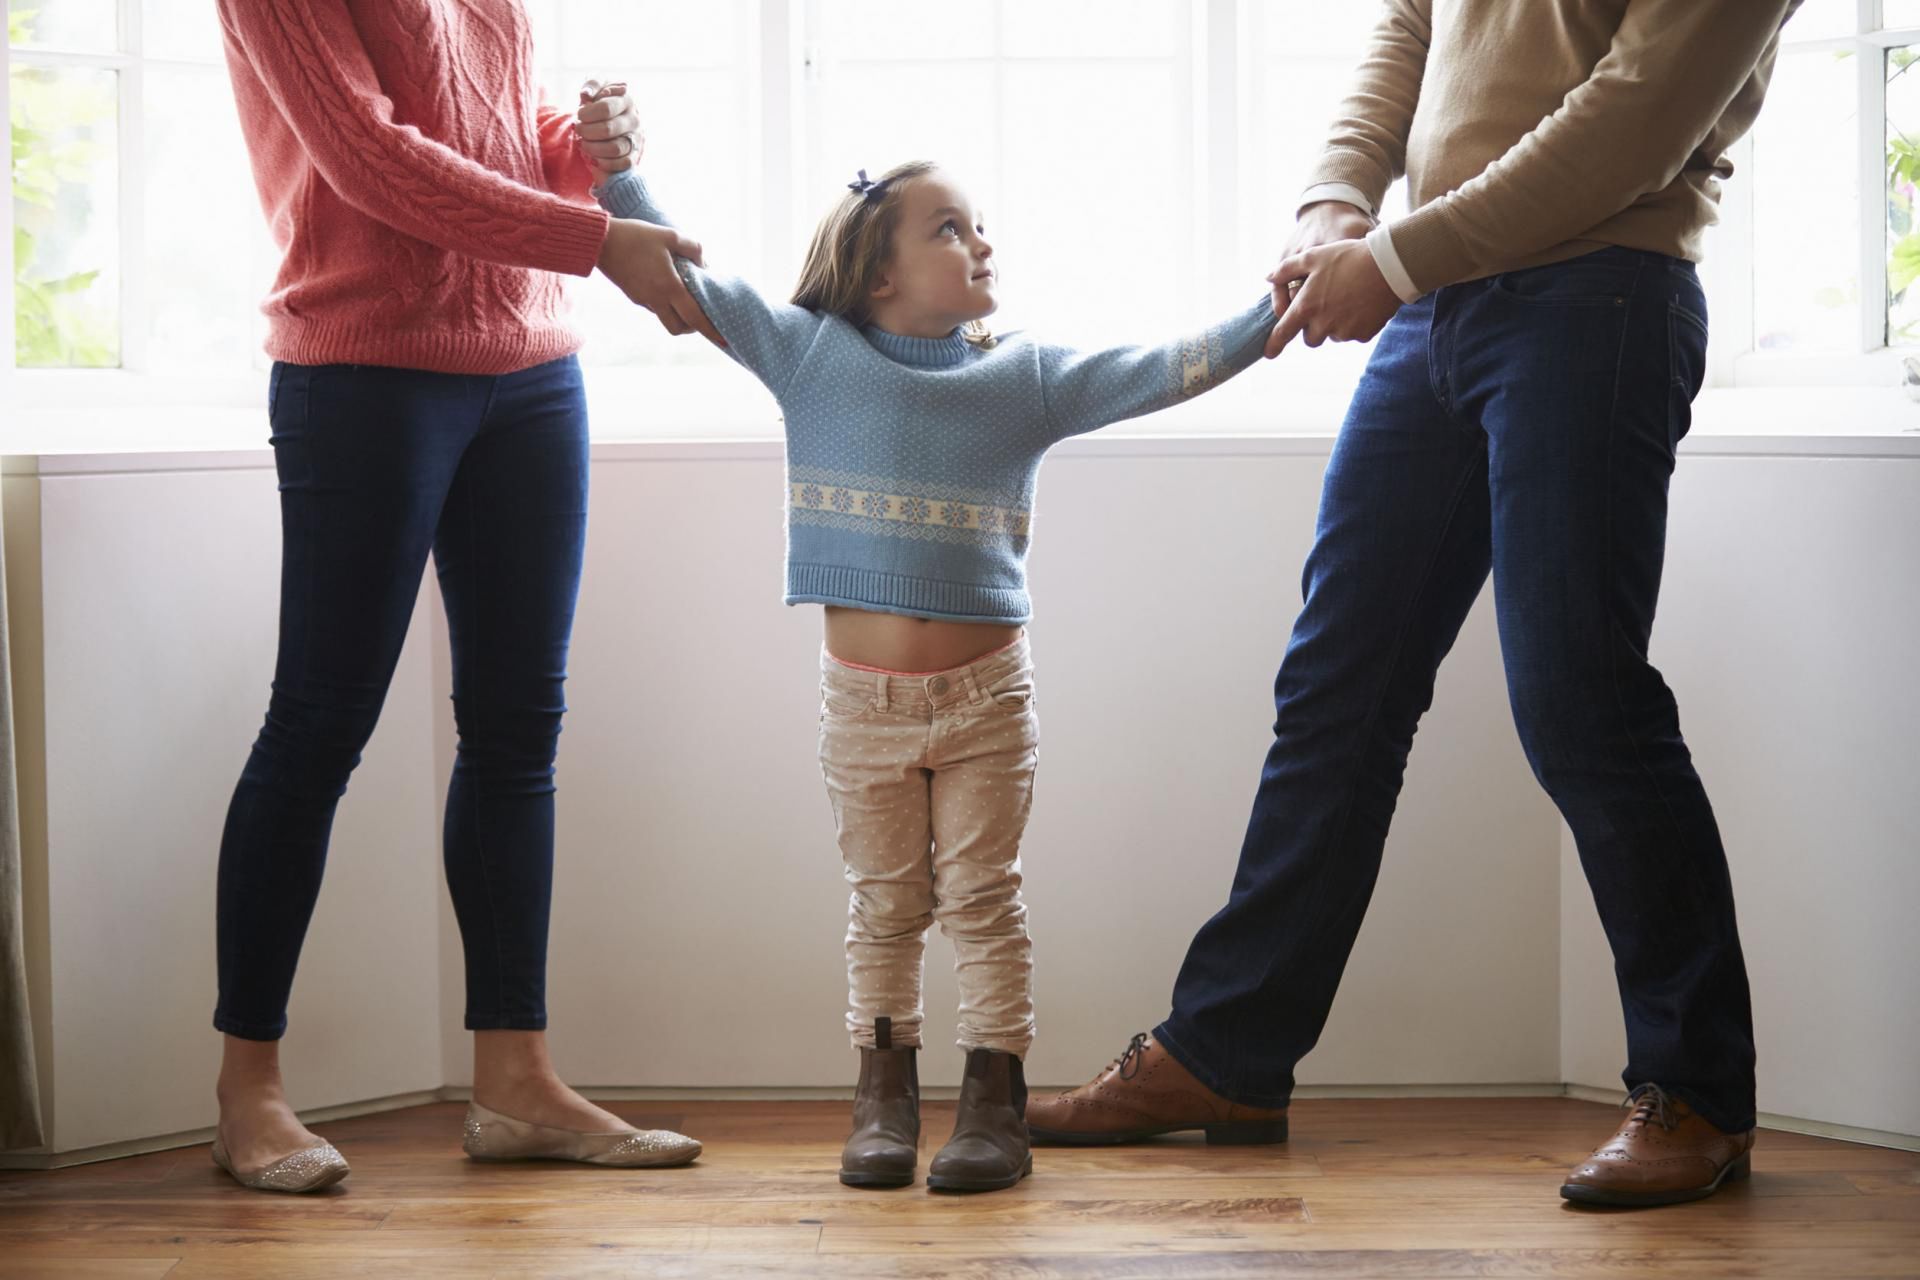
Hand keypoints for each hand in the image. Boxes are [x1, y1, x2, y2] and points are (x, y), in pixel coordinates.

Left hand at [576, 79, 641, 176]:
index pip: (605, 108)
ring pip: (615, 148)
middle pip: (608, 129)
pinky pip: (622, 164)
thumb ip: (592, 84)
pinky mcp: (634, 156)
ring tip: (584, 143)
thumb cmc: (599, 102)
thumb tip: (586, 94)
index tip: (580, 114)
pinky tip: (594, 156)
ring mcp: (636, 139)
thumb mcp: (596, 87)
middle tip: (580, 129)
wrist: (608, 121)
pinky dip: (604, 162)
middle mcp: (634, 119)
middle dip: (587, 131)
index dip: (587, 114)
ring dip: (593, 148)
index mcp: (626, 99)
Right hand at [597, 218, 726, 346]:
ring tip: (685, 296)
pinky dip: (664, 304)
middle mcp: (656, 299)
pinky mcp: (633, 296)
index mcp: (669, 287)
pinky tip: (666, 286)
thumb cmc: (636, 236)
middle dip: (693, 327)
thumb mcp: (670, 235)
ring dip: (678, 315)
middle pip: (679, 328)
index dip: (710, 331)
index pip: (694, 318)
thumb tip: (704, 263)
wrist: (599, 241)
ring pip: (665, 319)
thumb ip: (693, 248)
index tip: (723, 340)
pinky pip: (654, 307)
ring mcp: (643, 300)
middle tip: (701, 314)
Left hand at [1265, 200, 1375, 354]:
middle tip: (1324, 306)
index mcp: (1306, 307)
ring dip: (1334, 324)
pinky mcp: (1363, 334)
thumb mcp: (1314, 256)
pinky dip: (1354, 324)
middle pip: (1310, 338)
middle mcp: (1323, 324)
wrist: (1389, 265)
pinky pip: (1353, 334)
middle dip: (1313, 327)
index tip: (1268, 353)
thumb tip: (1268, 277)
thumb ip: (1286, 268)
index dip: (1273, 345)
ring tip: (1347, 298)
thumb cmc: (1348, 257)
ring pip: (1333, 336)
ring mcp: (1345, 332)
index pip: (1283, 333)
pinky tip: (1362, 303)